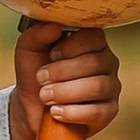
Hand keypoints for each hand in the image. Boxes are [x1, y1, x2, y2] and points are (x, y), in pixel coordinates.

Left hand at [9, 19, 121, 139]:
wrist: (31, 108)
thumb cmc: (36, 75)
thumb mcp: (28, 50)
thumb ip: (36, 34)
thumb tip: (53, 27)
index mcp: (93, 43)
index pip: (94, 37)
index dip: (71, 46)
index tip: (52, 55)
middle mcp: (107, 63)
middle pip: (95, 63)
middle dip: (62, 72)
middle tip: (41, 79)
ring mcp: (110, 88)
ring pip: (97, 87)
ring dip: (64, 92)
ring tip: (44, 96)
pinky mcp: (108, 112)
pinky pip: (97, 112)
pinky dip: (72, 113)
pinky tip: (55, 112)